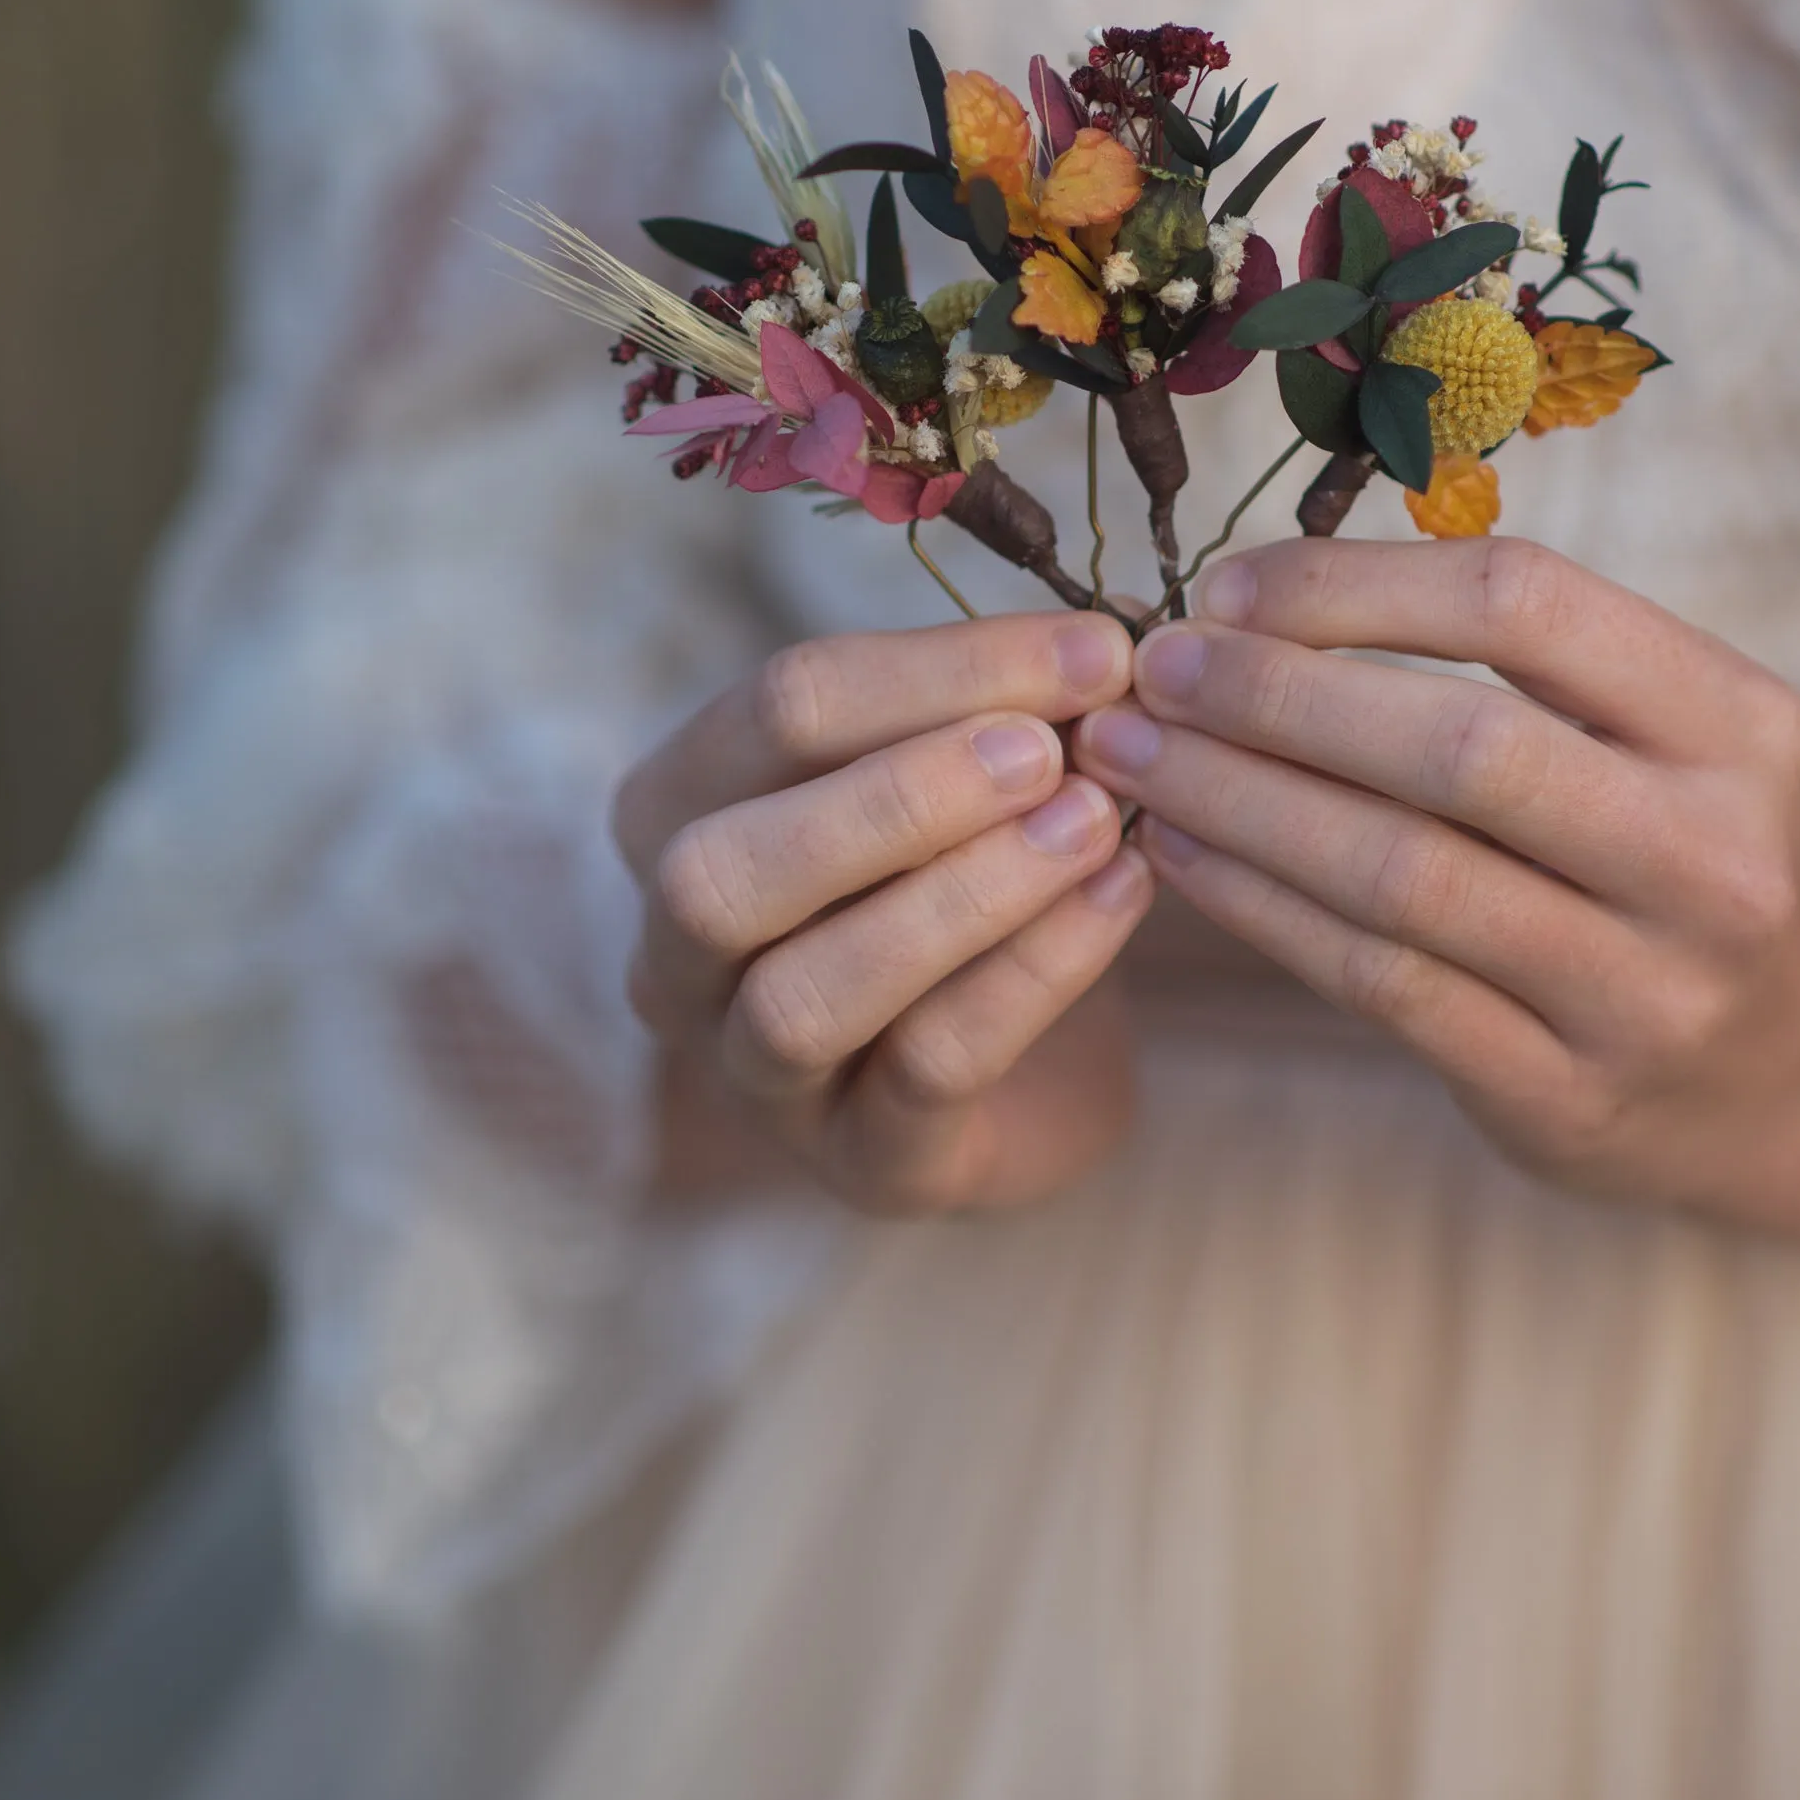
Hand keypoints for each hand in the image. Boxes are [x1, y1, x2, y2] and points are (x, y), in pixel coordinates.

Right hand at [614, 612, 1150, 1215]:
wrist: (1030, 1069)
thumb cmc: (966, 879)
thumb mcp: (963, 772)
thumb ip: (1005, 707)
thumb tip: (1102, 637)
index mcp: (681, 809)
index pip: (775, 712)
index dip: (939, 670)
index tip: (1092, 647)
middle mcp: (678, 951)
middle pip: (726, 869)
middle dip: (896, 798)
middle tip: (1051, 749)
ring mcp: (754, 1074)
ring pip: (806, 992)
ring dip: (960, 896)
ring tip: (1092, 823)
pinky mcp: (861, 1162)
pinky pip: (929, 1068)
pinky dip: (1033, 975)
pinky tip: (1121, 897)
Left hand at [1075, 536, 1799, 1227]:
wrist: (1786, 1070)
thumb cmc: (1667, 852)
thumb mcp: (1665, 735)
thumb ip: (1517, 662)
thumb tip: (1254, 600)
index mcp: (1739, 725)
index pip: (1526, 604)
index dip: (1354, 585)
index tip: (1227, 588)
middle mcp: (1710, 858)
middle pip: (1461, 745)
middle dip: (1276, 697)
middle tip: (1152, 671)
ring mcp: (1644, 992)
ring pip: (1402, 877)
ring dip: (1239, 804)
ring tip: (1131, 757)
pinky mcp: (1565, 1097)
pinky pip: (1381, 984)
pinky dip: (1261, 909)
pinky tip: (1180, 854)